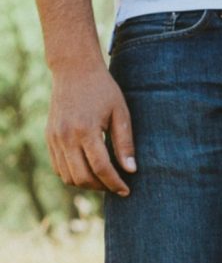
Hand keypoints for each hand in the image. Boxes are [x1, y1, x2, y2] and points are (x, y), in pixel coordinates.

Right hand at [46, 65, 135, 195]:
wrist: (74, 70)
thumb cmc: (103, 90)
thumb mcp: (121, 114)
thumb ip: (125, 143)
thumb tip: (131, 170)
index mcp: (85, 130)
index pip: (101, 168)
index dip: (115, 183)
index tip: (126, 191)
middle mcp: (65, 136)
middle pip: (82, 177)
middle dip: (101, 187)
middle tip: (117, 187)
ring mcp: (54, 137)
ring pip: (67, 176)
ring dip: (86, 183)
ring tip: (105, 180)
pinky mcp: (49, 137)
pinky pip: (58, 167)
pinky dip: (73, 175)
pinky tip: (89, 171)